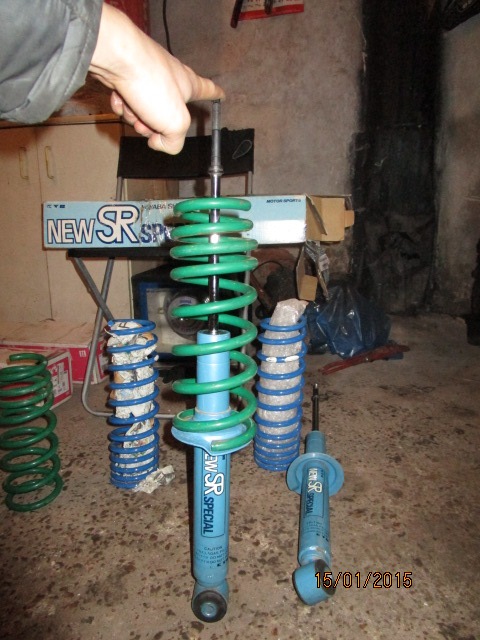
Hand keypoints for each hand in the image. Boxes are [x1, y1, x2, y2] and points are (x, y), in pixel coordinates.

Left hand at [89, 3, 224, 153]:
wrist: (117, 57)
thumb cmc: (151, 82)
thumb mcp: (176, 124)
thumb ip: (174, 142)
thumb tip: (158, 142)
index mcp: (188, 86)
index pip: (209, 91)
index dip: (216, 94)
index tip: (221, 94)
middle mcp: (169, 78)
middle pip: (167, 113)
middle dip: (155, 125)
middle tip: (149, 124)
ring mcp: (147, 75)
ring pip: (143, 110)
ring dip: (135, 116)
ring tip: (132, 108)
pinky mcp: (126, 74)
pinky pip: (125, 100)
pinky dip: (121, 104)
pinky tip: (119, 99)